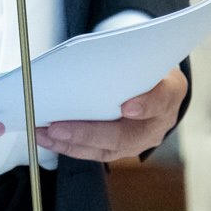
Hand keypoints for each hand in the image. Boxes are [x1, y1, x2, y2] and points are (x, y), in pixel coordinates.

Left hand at [36, 66, 187, 161]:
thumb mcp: (147, 58)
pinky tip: (47, 138)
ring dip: (69, 143)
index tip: (128, 107)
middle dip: (87, 133)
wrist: (160, 91)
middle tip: (57, 127)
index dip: (145, 105)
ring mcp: (138, 142)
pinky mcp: (120, 150)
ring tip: (42, 133)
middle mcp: (155, 125)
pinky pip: (94, 153)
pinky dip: (68, 146)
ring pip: (104, 150)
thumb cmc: (148, 72)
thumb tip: (91, 57)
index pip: (161, 100)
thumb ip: (129, 59)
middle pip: (124, 136)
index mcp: (169, 95)